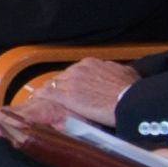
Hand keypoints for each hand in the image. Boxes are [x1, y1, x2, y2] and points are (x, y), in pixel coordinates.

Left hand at [12, 56, 136, 131]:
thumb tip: (116, 73)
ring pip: (52, 85)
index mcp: (91, 64)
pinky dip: (41, 97)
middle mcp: (79, 69)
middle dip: (59, 88)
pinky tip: (36, 102)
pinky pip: (47, 94)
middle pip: (61, 78)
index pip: (73, 71)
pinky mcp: (67, 96)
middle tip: (57, 98)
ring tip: (42, 101)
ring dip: (48, 93)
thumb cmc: (131, 90)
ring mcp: (71, 82)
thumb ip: (115, 71)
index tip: (70, 89)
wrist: (129, 101)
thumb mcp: (125, 73)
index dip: (70, 82)